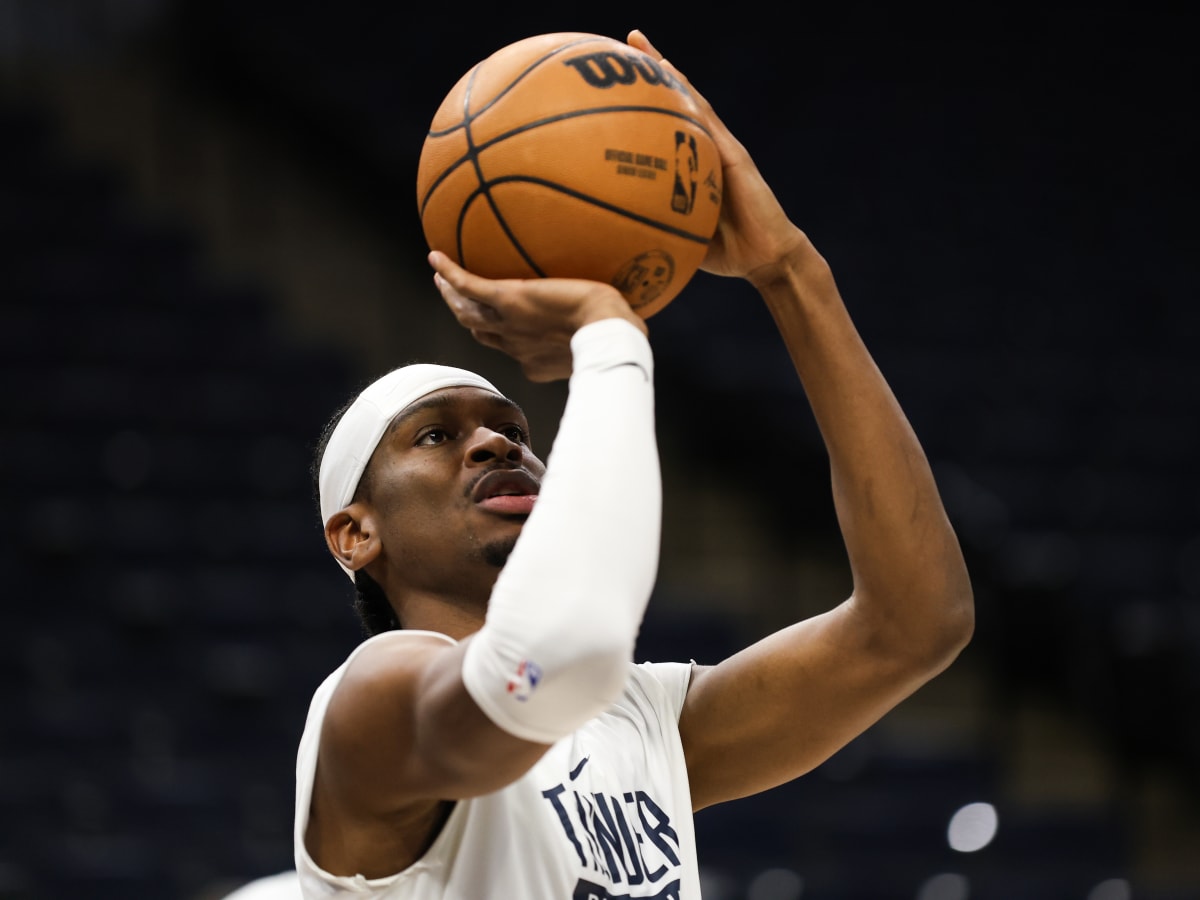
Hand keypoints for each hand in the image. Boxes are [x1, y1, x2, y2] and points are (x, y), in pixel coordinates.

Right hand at [429, 251, 647, 381]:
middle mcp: (516, 346)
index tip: (503, 326)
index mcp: (536, 360)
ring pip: (467, 313)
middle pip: (481, 333)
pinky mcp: (506, 299)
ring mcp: (507, 323)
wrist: (605, 330)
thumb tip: (628, 325)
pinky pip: (469, 285)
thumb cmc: (616, 335)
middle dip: (466, 318)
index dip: (502, 338)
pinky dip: (450, 273)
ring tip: (440, 279)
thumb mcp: (606, 340)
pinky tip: (435, 257)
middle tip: (456, 301)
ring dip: (451, 296)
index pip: (512, 350)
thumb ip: (605, 335)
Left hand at [627, 30, 809, 283]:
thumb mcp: (682, 239)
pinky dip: (688, 96)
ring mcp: (722, 148)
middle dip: (652, 71)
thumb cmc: (728, 253)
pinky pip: (707, 121)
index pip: (666, 126)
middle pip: (677, 101)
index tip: (616, 83)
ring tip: (639, 44)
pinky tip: (669, 75)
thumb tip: (615, 237)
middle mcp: (708, 149)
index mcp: (695, 166)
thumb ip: (656, 228)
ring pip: (691, 100)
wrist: (767, 258)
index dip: (644, 103)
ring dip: (666, 71)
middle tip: (625, 44)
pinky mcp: (735, 155)